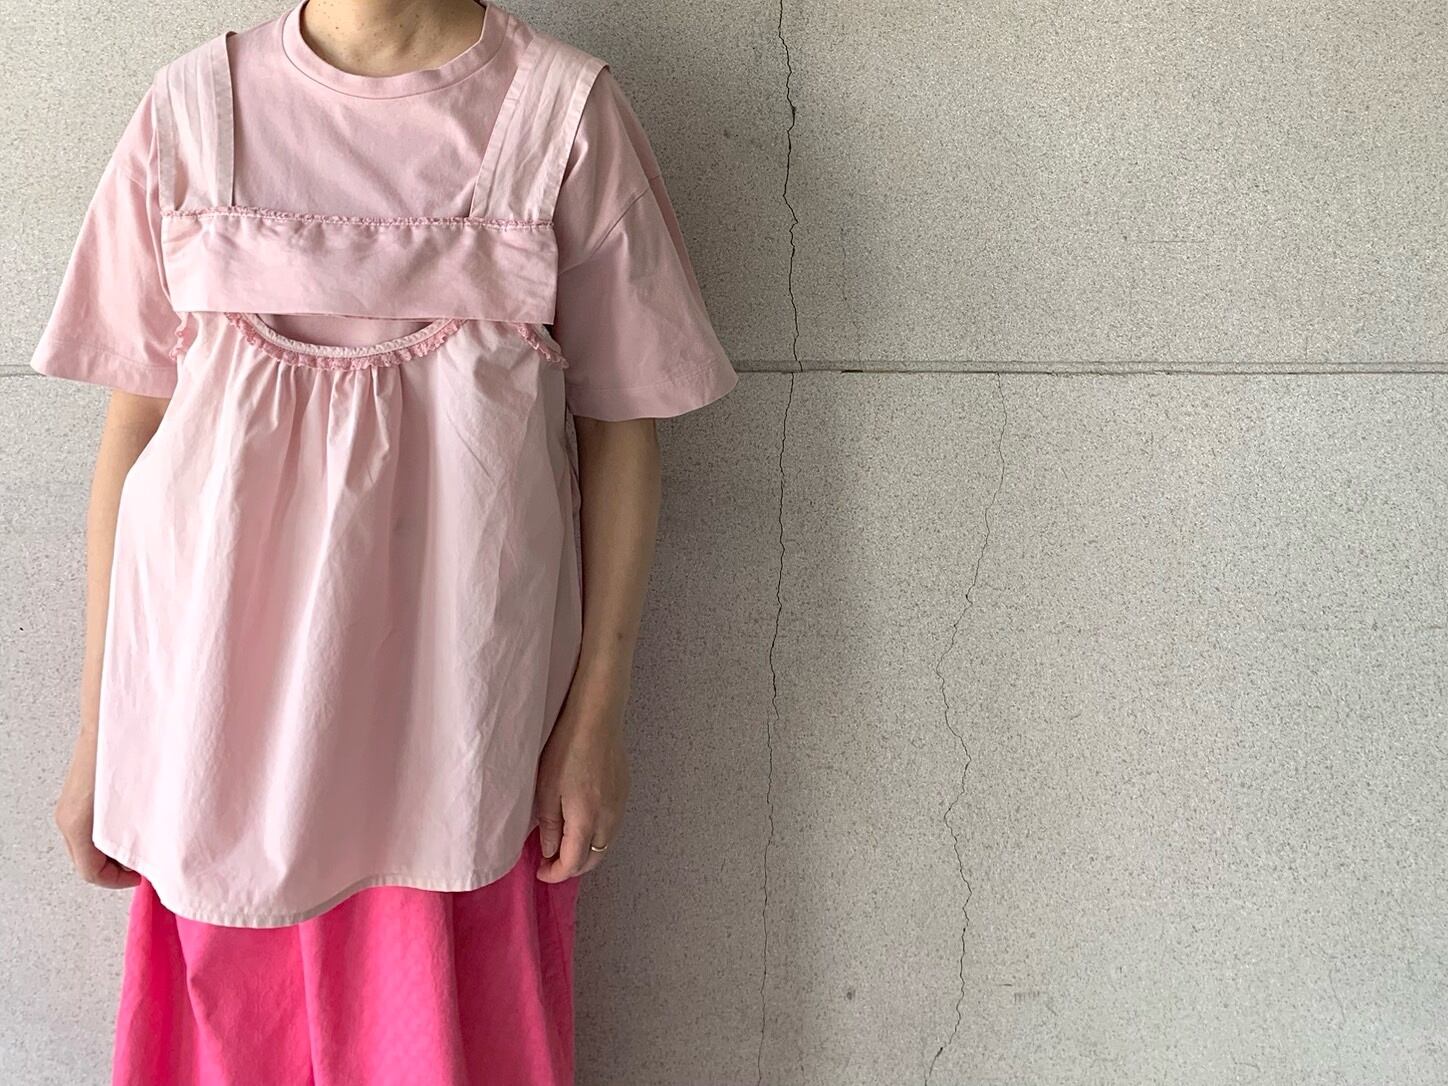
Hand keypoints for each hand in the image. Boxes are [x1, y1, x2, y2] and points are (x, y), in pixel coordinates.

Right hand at [53, 730, 138, 889]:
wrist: (115, 716)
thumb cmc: (128, 756)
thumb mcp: (141, 805)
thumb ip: (142, 834)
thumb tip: (153, 853)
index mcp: (77, 826)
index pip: (91, 874)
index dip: (121, 880)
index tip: (146, 875)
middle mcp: (67, 818)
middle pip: (88, 861)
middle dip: (119, 866)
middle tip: (149, 859)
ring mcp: (70, 804)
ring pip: (89, 842)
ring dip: (116, 847)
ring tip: (147, 839)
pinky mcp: (79, 791)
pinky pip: (92, 822)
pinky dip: (113, 829)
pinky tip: (139, 818)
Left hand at [533, 704, 628, 882]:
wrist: (596, 720)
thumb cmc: (565, 751)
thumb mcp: (546, 790)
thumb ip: (549, 826)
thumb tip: (550, 851)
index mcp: (586, 820)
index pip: (573, 864)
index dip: (555, 874)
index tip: (539, 870)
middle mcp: (609, 819)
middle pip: (593, 859)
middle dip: (571, 867)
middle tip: (550, 860)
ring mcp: (620, 806)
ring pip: (604, 845)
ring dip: (585, 852)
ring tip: (564, 843)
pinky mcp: (624, 793)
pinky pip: (611, 827)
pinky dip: (596, 835)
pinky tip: (582, 822)